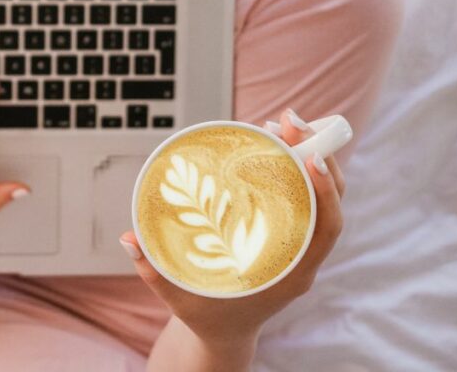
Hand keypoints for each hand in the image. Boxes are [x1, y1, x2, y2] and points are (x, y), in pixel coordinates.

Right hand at [120, 108, 345, 346]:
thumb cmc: (207, 317)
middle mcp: (303, 257)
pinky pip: (302, 197)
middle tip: (289, 121)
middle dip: (317, 154)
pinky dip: (293, 168)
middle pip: (328, 201)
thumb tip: (128, 238)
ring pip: (319, 194)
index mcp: (291, 275)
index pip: (326, 229)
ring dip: (306, 155)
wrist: (225, 334)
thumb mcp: (178, 298)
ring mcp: (300, 244)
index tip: (311, 158)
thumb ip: (153, 271)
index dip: (325, 192)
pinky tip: (272, 145)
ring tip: (280, 124)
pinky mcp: (289, 234)